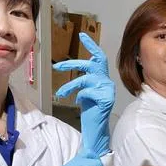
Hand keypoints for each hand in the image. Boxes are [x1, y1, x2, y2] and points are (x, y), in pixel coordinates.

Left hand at [54, 33, 115, 156]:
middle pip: (91, 65)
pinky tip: (79, 103)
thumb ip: (82, 81)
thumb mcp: (84, 92)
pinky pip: (87, 91)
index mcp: (102, 78)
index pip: (99, 57)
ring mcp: (108, 90)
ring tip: (60, 93)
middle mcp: (107, 82)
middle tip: (56, 67)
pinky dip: (79, 96)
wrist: (96, 130)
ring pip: (85, 79)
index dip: (91, 45)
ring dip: (69, 86)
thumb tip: (67, 68)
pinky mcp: (106, 99)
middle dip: (72, 64)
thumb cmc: (89, 111)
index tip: (82, 34)